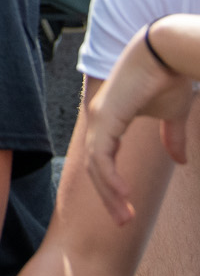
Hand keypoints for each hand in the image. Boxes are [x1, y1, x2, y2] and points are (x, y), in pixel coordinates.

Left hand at [84, 25, 197, 223]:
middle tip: (124, 222)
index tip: (127, 212)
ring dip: (109, 193)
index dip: (112, 187)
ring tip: (125, 216)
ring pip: (96, 165)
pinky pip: (102, 154)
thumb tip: (179, 161)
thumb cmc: (168, 78)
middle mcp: (99, 119)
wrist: (169, 53)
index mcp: (109, 120)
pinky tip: (122, 194)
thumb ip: (172, 137)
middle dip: (108, 197)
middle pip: (95, 168)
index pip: (102, 161)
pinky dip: (109, 176)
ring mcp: (99, 117)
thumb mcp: (172, 115)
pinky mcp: (105, 116)